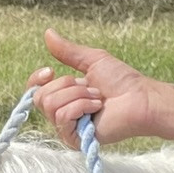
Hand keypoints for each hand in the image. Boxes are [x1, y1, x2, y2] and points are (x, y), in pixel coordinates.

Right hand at [28, 29, 167, 146]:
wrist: (139, 99)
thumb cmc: (122, 81)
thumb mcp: (91, 60)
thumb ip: (67, 51)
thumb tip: (47, 32)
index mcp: (64, 96)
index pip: (34, 91)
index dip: (37, 80)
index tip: (50, 70)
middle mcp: (62, 113)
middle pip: (40, 97)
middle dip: (68, 86)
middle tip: (92, 89)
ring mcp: (67, 128)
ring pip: (51, 105)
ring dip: (78, 96)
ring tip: (97, 99)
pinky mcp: (74, 139)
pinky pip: (62, 116)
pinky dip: (81, 106)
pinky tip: (97, 109)